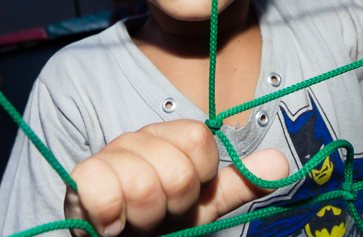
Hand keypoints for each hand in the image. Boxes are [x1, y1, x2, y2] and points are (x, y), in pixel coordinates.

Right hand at [65, 120, 288, 235]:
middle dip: (172, 206)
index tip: (186, 196)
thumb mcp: (202, 205)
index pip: (199, 141)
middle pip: (177, 170)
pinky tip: (110, 224)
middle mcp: (139, 139)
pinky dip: (108, 214)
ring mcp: (108, 156)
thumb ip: (239, 183)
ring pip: (142, 184)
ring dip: (142, 217)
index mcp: (170, 138)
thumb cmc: (159, 221)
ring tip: (134, 221)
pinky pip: (99, 188)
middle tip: (160, 214)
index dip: (198, 178)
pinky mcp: (80, 178)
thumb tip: (282, 162)